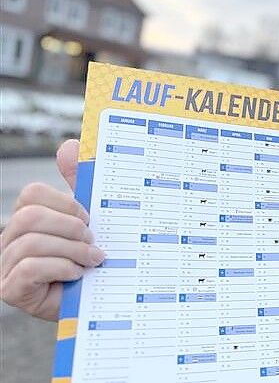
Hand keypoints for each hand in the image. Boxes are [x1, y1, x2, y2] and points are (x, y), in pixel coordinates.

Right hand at [0, 139, 104, 320]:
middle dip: (71, 228)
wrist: (100, 303)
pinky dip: (62, 268)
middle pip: (30, 216)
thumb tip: (69, 145)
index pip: (33, 194)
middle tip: (93, 242)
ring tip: (91, 261)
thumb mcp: (90, 221)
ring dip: (72, 251)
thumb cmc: (92, 260)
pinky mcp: (12, 289)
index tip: (91, 219)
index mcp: (28, 219)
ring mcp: (6, 266)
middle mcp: (10, 240)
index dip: (66, 203)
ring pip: (32, 242)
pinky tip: (77, 275)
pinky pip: (30, 267)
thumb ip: (79, 185)